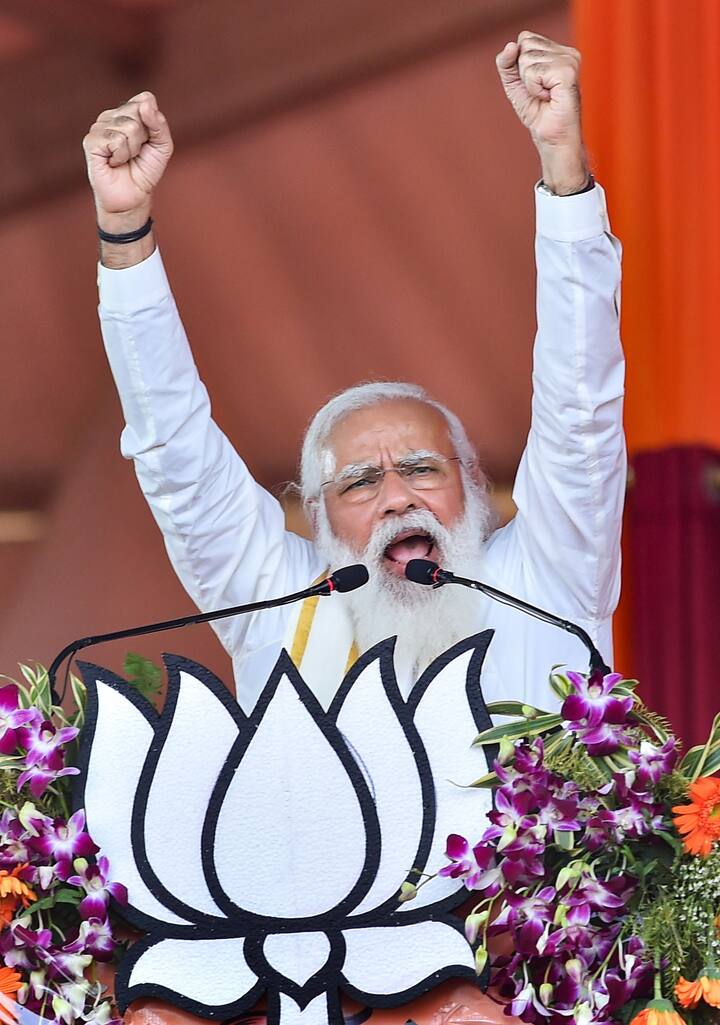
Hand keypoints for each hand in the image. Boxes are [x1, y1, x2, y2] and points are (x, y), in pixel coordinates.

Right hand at [83, 92, 173, 230]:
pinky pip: (116, 139)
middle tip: (136, 153)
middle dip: (144, 138)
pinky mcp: (91, 141)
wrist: (133, 196)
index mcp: (128, 112)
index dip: (153, 122)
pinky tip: (114, 162)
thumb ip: (159, 123)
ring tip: (125, 159)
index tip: (149, 140)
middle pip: (138, 112)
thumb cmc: (145, 170)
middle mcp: (111, 116)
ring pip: (128, 126)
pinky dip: (121, 155)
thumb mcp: (162, 146)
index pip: (145, 100)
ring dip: (133, 149)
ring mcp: (99, 127)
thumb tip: (147, 103)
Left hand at [496, 32, 588, 194]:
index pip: (525, 38)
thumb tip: (510, 46)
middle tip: (540, 92)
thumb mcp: (515, 85)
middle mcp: (567, 53)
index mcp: (558, 52)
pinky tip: (548, 98)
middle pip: (525, 45)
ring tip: (545, 96)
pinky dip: (534, 89)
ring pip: (526, 58)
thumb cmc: (539, 114)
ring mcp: (569, 60)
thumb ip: (506, 63)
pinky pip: (533, 72)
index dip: (519, 63)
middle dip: (523, 74)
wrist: (553, 139)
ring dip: (529, 84)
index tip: (533, 84)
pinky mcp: (567, 71)